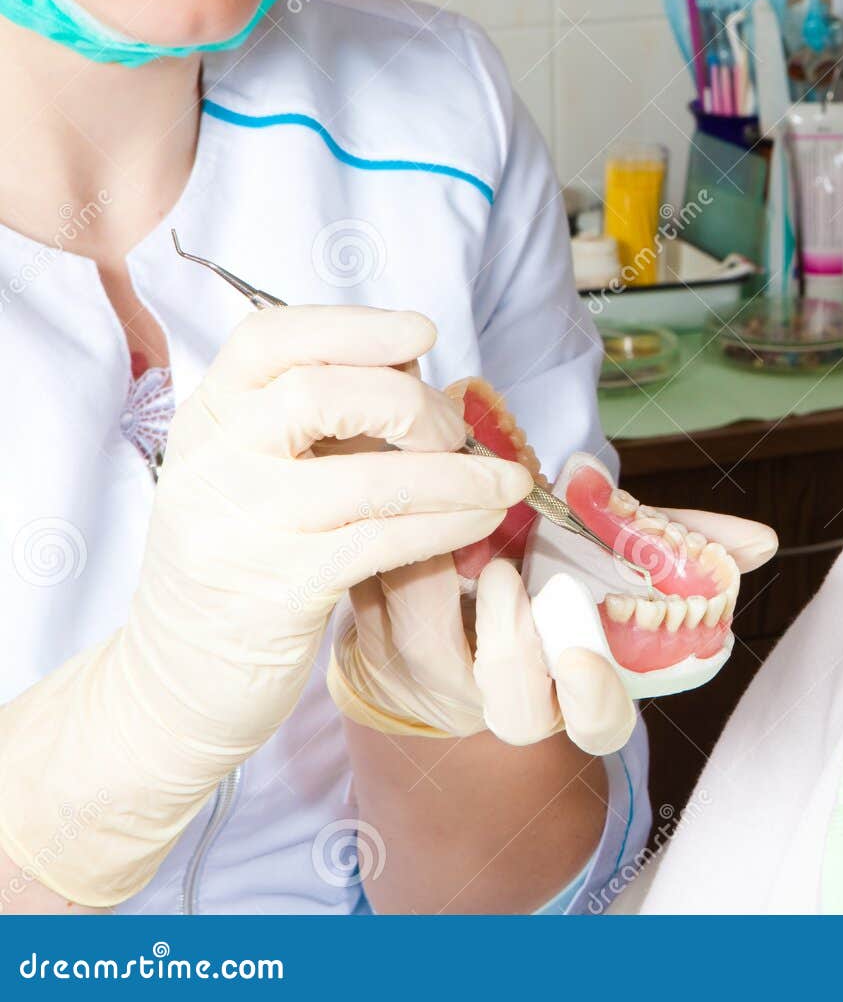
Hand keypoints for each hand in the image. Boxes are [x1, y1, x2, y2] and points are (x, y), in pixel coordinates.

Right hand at [0, 306, 531, 905]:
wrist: (178, 676)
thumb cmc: (243, 557)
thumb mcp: (256, 472)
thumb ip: (317, 421)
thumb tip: (417, 369)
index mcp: (207, 418)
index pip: (267, 341)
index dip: (353, 325)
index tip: (422, 333)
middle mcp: (213, 463)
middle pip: (320, 393)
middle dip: (412, 403)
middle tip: (457, 430)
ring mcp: (243, 527)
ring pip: (368, 477)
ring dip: (456, 474)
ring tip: (505, 481)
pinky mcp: (281, 590)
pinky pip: (385, 541)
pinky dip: (448, 524)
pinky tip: (483, 521)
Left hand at [332, 489, 777, 755]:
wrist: (440, 578)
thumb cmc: (542, 572)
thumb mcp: (610, 557)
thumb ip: (676, 545)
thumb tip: (760, 541)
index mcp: (571, 688)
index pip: (598, 727)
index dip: (595, 699)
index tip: (585, 651)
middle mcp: (503, 698)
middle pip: (514, 708)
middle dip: (513, 642)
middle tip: (508, 570)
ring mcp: (431, 675)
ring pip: (425, 650)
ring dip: (437, 584)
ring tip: (451, 520)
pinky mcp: (370, 636)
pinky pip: (371, 602)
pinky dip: (390, 547)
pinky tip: (408, 495)